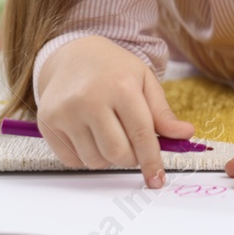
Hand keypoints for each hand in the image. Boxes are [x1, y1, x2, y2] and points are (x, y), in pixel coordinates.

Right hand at [34, 35, 196, 187]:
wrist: (72, 55)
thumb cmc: (114, 70)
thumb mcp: (144, 81)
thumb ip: (163, 112)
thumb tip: (186, 135)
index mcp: (120, 86)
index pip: (141, 134)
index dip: (152, 160)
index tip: (157, 179)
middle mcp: (89, 99)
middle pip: (117, 153)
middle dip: (131, 159)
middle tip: (134, 149)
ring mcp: (65, 112)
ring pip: (94, 160)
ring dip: (108, 158)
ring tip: (110, 135)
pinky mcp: (48, 123)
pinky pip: (73, 160)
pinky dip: (87, 157)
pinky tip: (90, 136)